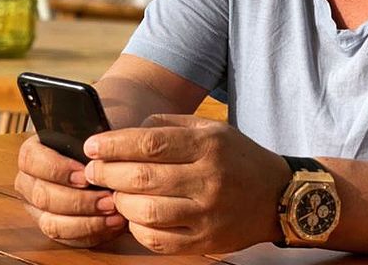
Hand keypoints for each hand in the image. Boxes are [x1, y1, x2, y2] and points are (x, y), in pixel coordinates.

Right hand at [14, 135, 126, 246]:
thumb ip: (96, 125)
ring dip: (85, 221)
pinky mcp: (59, 225)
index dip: (56, 169)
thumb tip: (98, 139)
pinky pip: (67, 238)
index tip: (85, 174)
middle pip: (42, 195)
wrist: (129, 151)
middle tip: (107, 198)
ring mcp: (42, 206)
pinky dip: (91, 232)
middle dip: (77, 200)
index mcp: (38, 149)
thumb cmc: (115, 131)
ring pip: (51, 222)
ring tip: (114, 211)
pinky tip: (114, 222)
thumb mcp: (108, 117)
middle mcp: (33, 179)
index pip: (31, 159)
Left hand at [82, 114, 290, 253]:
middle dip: (107, 172)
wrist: (276, 195)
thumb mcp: (213, 129)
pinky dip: (136, 227)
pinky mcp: (203, 241)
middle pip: (143, 177)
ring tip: (113, 191)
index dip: (115, 144)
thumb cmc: (238, 157)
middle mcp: (207, 178)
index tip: (93, 145)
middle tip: (92, 169)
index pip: (151, 142)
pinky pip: (157, 239)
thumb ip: (171, 125)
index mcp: (209, 144)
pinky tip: (134, 214)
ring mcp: (206, 213)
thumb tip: (130, 131)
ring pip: (146, 211)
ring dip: (119, 201)